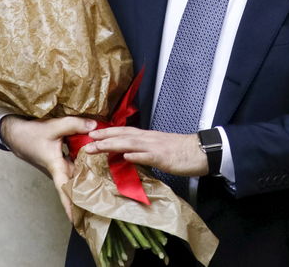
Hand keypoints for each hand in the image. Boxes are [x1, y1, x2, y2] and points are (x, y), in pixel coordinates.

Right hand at [0, 114, 95, 220]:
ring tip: (104, 187)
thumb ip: (74, 125)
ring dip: (86, 179)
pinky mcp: (61, 159)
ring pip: (76, 174)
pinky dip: (84, 165)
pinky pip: (75, 164)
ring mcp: (60, 165)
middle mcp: (59, 169)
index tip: (77, 220)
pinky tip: (96, 162)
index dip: (70, 204)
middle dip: (85, 195)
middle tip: (101, 204)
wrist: (17, 133)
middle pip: (74, 185)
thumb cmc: (31, 134)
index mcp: (56, 167)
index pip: (64, 189)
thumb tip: (94, 127)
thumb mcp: (53, 127)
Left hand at [84, 126, 207, 176]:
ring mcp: (155, 147)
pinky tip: (125, 156)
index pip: (124, 131)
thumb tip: (128, 154)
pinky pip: (148, 156)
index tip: (92, 134)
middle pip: (122, 135)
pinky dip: (136, 155)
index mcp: (147, 136)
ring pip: (130, 143)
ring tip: (97, 147)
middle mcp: (148, 138)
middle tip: (87, 141)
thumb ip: (143, 150)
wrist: (201, 151)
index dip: (108, 132)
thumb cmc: (181, 151)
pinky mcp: (163, 157)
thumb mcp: (159, 148)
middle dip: (104, 137)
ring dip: (112, 145)